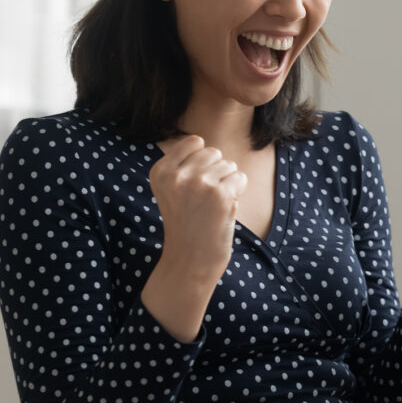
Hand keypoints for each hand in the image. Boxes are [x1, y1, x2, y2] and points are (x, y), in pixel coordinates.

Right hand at [149, 135, 247, 281]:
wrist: (190, 261)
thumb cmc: (186, 221)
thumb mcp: (170, 189)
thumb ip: (182, 164)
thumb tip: (202, 142)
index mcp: (160, 171)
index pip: (195, 142)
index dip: (202, 163)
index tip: (193, 187)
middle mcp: (177, 175)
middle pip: (213, 152)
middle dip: (216, 172)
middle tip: (205, 199)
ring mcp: (199, 183)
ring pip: (229, 165)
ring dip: (227, 183)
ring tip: (212, 206)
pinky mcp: (220, 194)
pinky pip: (240, 178)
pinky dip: (238, 192)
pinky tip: (224, 209)